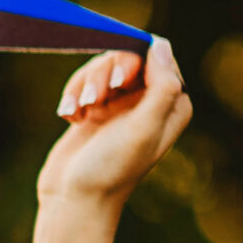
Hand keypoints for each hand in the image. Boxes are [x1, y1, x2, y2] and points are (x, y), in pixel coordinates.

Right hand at [38, 35, 191, 215]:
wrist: (74, 199)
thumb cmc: (111, 168)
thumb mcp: (144, 127)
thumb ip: (162, 85)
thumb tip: (159, 43)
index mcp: (173, 104)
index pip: (157, 55)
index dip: (133, 59)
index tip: (117, 84)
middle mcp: (150, 101)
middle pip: (127, 55)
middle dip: (104, 73)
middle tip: (94, 100)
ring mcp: (122, 104)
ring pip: (102, 66)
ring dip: (84, 84)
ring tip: (77, 112)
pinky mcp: (96, 109)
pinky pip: (84, 81)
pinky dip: (72, 94)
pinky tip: (69, 117)